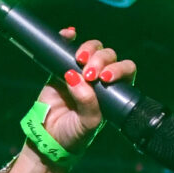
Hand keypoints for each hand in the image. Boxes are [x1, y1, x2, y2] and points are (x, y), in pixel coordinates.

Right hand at [6, 28, 137, 172]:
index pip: (125, 71)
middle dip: (101, 60)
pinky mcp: (61, 68)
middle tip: (89, 74)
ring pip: (92, 49)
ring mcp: (81, 72)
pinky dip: (68, 38)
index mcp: (114, 92)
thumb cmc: (74, 134)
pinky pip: (66, 48)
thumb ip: (88, 103)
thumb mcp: (88, 124)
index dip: (118, 69)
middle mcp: (100, 79)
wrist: (48, 138)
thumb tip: (77, 77)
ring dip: (88, 49)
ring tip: (79, 60)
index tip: (105, 78)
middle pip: (108, 56)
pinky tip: (68, 34)